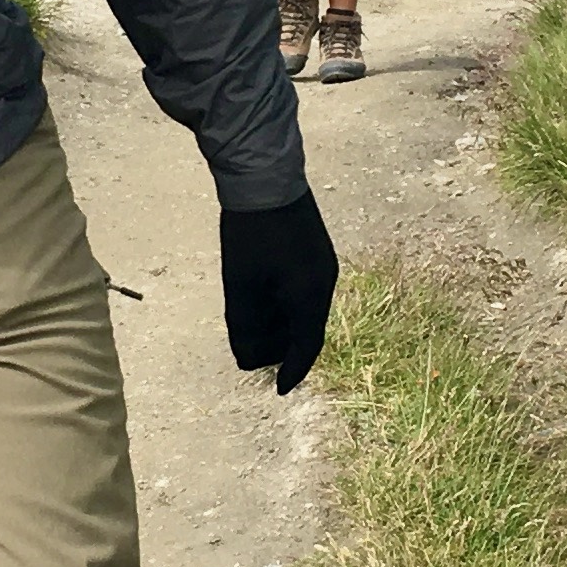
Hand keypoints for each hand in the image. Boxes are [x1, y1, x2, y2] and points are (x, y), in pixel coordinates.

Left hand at [220, 192, 340, 393]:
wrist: (264, 176)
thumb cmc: (251, 233)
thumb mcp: (241, 286)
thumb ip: (245, 326)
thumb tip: (248, 359)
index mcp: (311, 295)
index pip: (306, 346)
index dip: (292, 370)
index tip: (281, 389)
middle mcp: (325, 282)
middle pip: (307, 329)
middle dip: (281, 344)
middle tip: (252, 349)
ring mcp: (324, 264)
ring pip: (306, 309)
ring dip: (282, 322)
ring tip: (253, 320)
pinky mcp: (316, 251)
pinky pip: (305, 290)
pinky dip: (286, 302)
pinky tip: (264, 296)